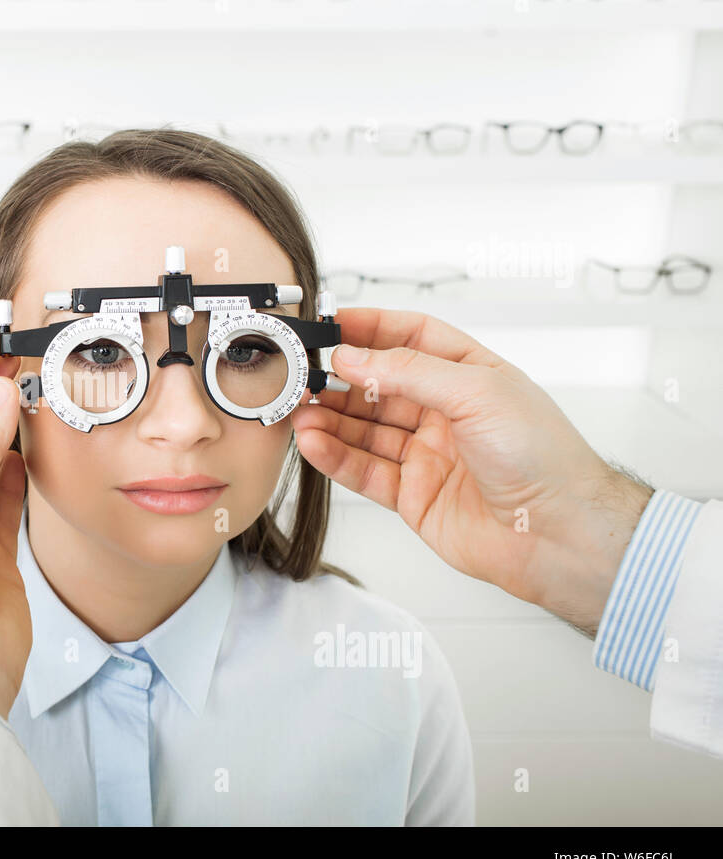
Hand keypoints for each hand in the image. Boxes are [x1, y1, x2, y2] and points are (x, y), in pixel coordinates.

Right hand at [290, 308, 652, 634]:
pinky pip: (364, 471)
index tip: (331, 324)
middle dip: (339, 379)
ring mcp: (428, 455)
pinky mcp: (414, 496)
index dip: (372, 328)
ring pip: (365, 430)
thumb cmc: (544, 457)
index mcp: (470, 376)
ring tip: (298, 411)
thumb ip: (409, 372)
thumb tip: (354, 356)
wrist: (560, 534)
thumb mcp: (477, 392)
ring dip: (330, 419)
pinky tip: (314, 444)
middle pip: (380, 386)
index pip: (412, 339)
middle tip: (301, 374)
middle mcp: (447, 413)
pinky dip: (336, 457)